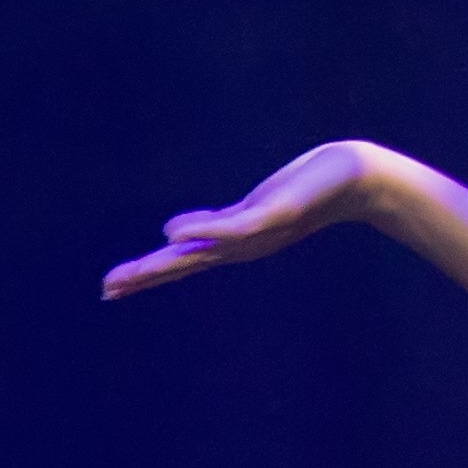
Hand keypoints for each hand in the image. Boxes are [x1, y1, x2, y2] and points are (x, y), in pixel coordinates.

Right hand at [104, 138, 402, 296]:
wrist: (359, 179)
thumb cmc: (309, 188)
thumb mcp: (254, 209)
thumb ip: (220, 223)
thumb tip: (176, 233)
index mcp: (235, 242)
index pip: (181, 260)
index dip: (146, 272)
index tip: (110, 288)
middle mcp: (242, 244)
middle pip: (183, 262)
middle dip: (145, 275)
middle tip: (107, 288)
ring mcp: (257, 234)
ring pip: (202, 251)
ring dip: (165, 260)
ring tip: (130, 270)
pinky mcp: (273, 216)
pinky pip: (232, 226)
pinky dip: (201, 230)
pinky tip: (172, 231)